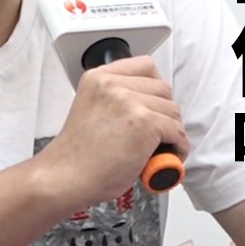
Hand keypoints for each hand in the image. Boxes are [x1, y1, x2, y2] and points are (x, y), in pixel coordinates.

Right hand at [34, 55, 189, 208]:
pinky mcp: (145, 123)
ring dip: (173, 130)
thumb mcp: (91, 108)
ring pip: (173, 110)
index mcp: (99, 77)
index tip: (155, 104)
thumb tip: (150, 105)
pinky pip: (177, 132)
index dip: (154, 88)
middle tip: (159, 132)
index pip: (145, 66)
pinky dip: (180, 146)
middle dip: (164, 111)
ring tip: (162, 147)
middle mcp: (113, 85)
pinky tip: (171, 156)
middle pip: (162, 88)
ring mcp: (130, 102)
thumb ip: (117, 99)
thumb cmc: (77, 155)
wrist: (64, 179)